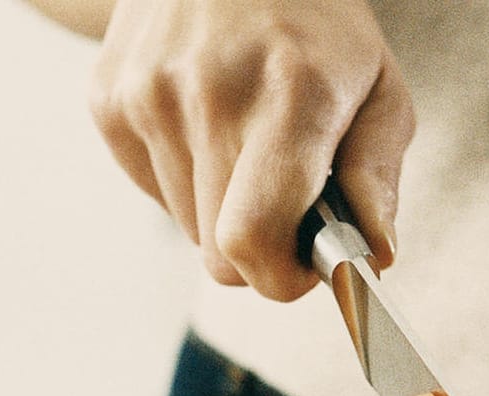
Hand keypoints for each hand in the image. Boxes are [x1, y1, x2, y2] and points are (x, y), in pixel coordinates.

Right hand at [89, 0, 414, 299]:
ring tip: (245, 146)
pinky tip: (206, 125)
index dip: (279, 277)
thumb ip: (378, 175)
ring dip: (221, 211)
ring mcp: (148, 95)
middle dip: (259, 249)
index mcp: (291, 95)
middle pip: (220, 255)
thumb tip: (371, 254)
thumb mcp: (378, 84)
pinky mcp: (109, 100)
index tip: (302, 266)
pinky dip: (185, 179)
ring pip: (188, 229)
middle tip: (286, 203)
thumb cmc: (313, 23)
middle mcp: (210, 94)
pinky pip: (154, 192)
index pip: (252, 242)